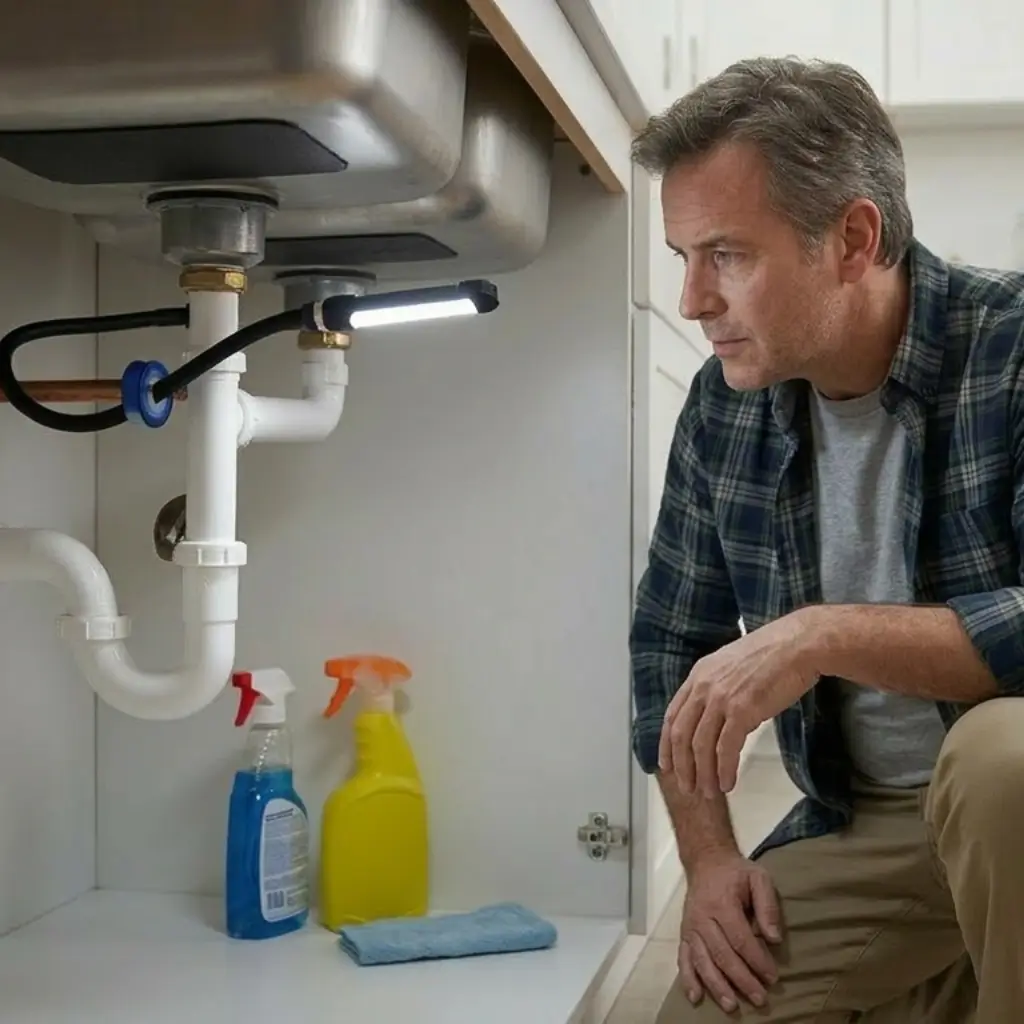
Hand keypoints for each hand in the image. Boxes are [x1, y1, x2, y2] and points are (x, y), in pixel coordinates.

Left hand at [660, 610, 820, 795]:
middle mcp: (704, 687)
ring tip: (709, 793)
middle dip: (682, 766)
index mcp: (698, 675)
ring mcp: (721, 698)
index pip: (672, 716)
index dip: (666, 744)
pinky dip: (724, 770)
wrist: (798, 645)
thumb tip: (721, 719)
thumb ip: (719, 689)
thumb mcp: (732, 665)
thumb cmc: (773, 655)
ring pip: (701, 746)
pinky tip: (727, 783)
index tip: (667, 765)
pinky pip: (726, 749)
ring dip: (703, 774)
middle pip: (681, 735)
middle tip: (688, 788)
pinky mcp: (742, 710)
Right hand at [678, 853, 782, 1013]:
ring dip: (716, 985)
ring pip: (702, 960)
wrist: (706, 861)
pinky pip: (684, 957)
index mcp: (722, 903)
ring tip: (731, 1005)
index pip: (740, 938)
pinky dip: (688, 978)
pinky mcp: (684, 933)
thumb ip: (767, 906)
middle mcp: (702, 917)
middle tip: (760, 999)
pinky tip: (695, 996)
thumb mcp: (758, 878)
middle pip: (722, 954)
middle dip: (741, 979)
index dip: (757, 960)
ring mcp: (690, 927)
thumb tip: (774, 939)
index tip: (773, 978)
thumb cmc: (736, 872)